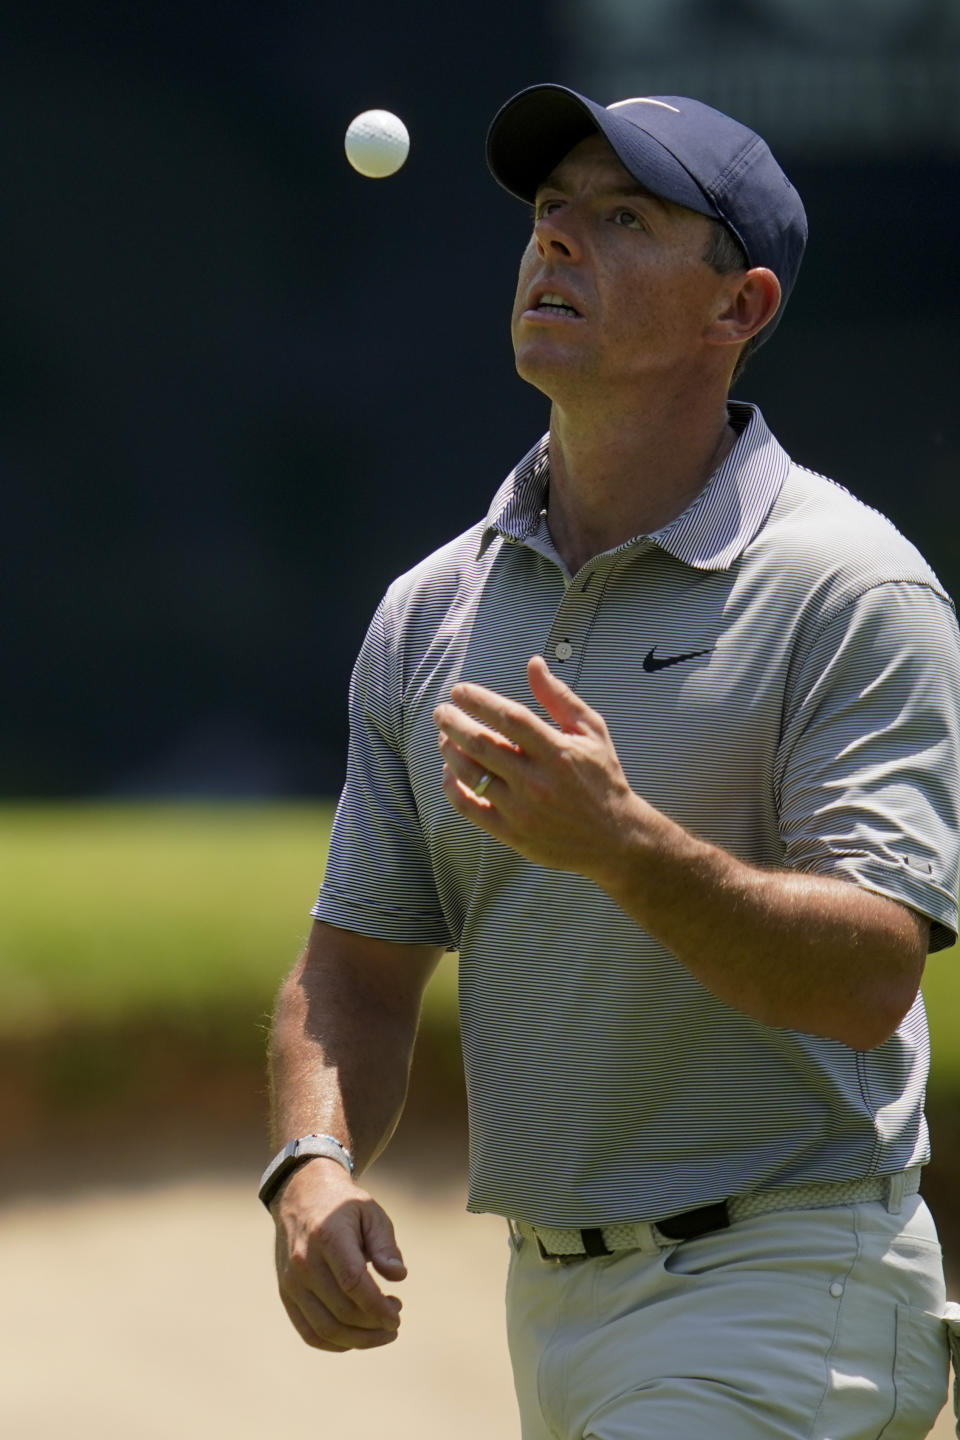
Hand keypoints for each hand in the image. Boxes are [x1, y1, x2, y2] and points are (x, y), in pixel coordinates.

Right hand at [271, 1158, 406, 1351]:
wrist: (301, 1195)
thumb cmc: (344, 1205)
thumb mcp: (371, 1213)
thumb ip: (385, 1245)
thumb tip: (398, 1276)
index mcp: (327, 1236)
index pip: (353, 1283)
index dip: (378, 1307)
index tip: (397, 1315)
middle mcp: (304, 1261)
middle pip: (341, 1310)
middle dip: (374, 1324)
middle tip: (395, 1318)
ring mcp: (291, 1281)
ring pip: (325, 1328)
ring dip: (358, 1340)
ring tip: (381, 1331)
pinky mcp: (286, 1293)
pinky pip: (308, 1332)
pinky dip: (334, 1343)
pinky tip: (356, 1338)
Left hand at [433, 654, 647, 883]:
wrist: (614, 839)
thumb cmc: (602, 778)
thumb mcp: (591, 732)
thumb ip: (559, 697)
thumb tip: (533, 663)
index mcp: (558, 752)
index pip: (509, 718)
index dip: (479, 700)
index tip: (459, 691)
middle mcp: (537, 781)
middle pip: (481, 744)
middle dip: (452, 722)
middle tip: (441, 711)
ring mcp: (522, 809)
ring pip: (470, 774)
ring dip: (449, 751)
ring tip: (444, 736)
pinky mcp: (511, 833)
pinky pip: (469, 807)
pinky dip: (452, 787)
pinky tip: (450, 771)